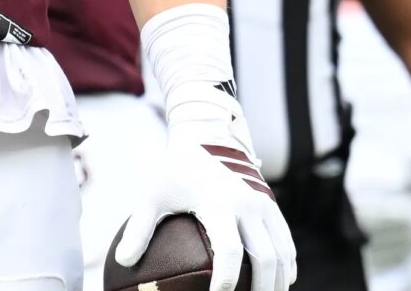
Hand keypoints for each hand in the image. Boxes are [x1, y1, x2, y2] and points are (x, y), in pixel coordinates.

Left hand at [115, 87, 295, 290]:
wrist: (206, 135)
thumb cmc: (175, 169)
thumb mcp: (153, 194)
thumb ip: (139, 228)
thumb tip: (123, 261)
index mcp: (219, 202)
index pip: (229, 250)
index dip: (227, 279)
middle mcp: (247, 204)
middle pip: (265, 258)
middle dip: (261, 289)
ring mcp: (263, 203)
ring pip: (282, 252)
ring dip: (278, 280)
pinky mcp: (271, 203)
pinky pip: (286, 240)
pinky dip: (287, 264)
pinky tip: (281, 281)